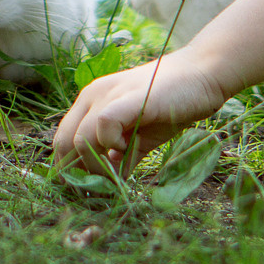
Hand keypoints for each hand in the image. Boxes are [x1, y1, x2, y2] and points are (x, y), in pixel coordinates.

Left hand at [53, 51, 229, 170]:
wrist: (201, 75)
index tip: (91, 189)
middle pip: (63, 143)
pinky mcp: (128, 97)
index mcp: (90, 103)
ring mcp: (108, 94)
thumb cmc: (171, 105)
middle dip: (80, 174)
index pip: (62, 141)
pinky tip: (127, 148)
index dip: (72, 170)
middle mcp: (92, 95)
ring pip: (78, 139)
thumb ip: (121, 159)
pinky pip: (102, 125)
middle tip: (104, 187)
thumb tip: (108, 185)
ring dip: (95, 167)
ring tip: (118, 172)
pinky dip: (110, 145)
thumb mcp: (139, 138)